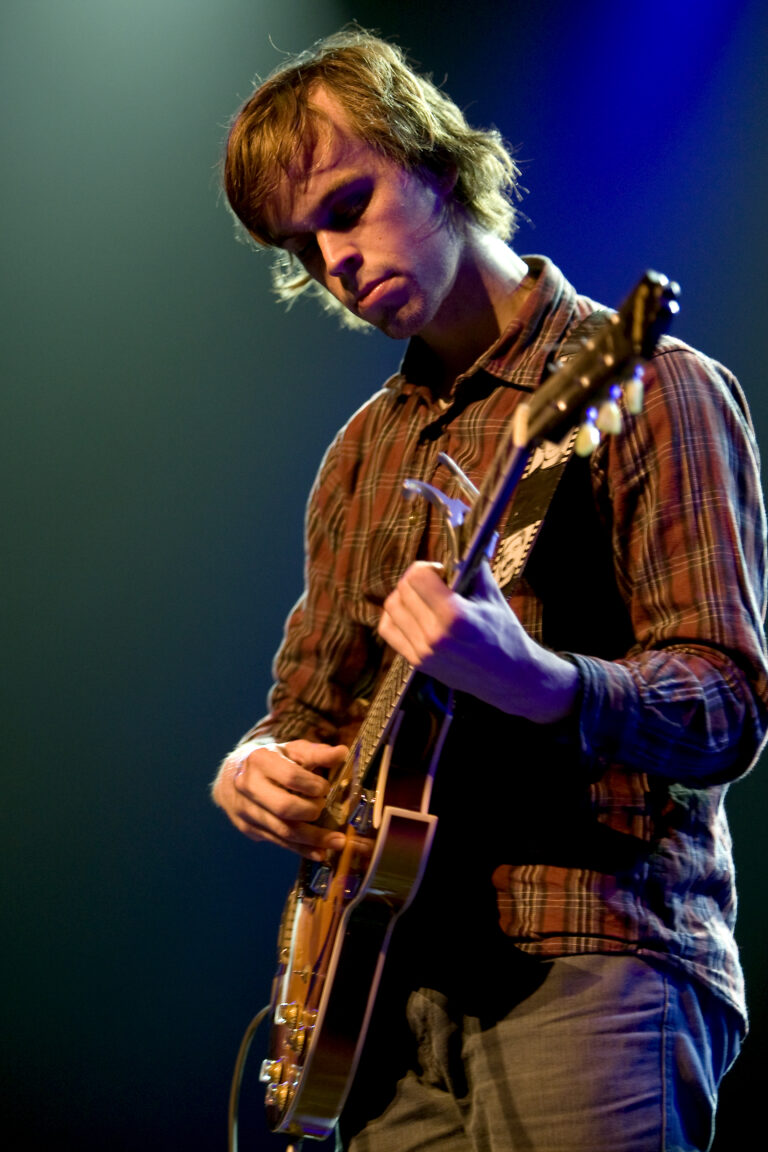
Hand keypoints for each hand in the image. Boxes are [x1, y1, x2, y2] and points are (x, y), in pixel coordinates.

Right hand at [211, 739, 348, 858]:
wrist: (234, 775)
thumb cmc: (272, 761)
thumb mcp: (292, 750)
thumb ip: (317, 753)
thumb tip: (342, 753)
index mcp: (260, 760)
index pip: (290, 777)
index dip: (313, 785)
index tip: (326, 787)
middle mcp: (248, 786)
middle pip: (284, 807)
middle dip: (311, 812)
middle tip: (324, 807)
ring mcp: (246, 810)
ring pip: (283, 830)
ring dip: (313, 839)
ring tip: (338, 842)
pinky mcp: (249, 829)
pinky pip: (279, 842)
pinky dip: (302, 849)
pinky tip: (321, 852)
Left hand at [378, 560, 578, 723]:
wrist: (509, 677)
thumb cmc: (504, 633)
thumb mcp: (492, 596)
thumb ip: (473, 566)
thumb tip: (460, 538)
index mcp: (456, 616)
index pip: (418, 576)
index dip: (427, 567)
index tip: (441, 572)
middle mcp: (436, 636)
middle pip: (403, 589)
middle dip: (416, 579)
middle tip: (434, 583)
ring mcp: (424, 652)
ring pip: (392, 607)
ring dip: (404, 596)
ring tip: (424, 598)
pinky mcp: (417, 662)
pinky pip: (387, 629)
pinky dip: (395, 615)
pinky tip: (412, 613)